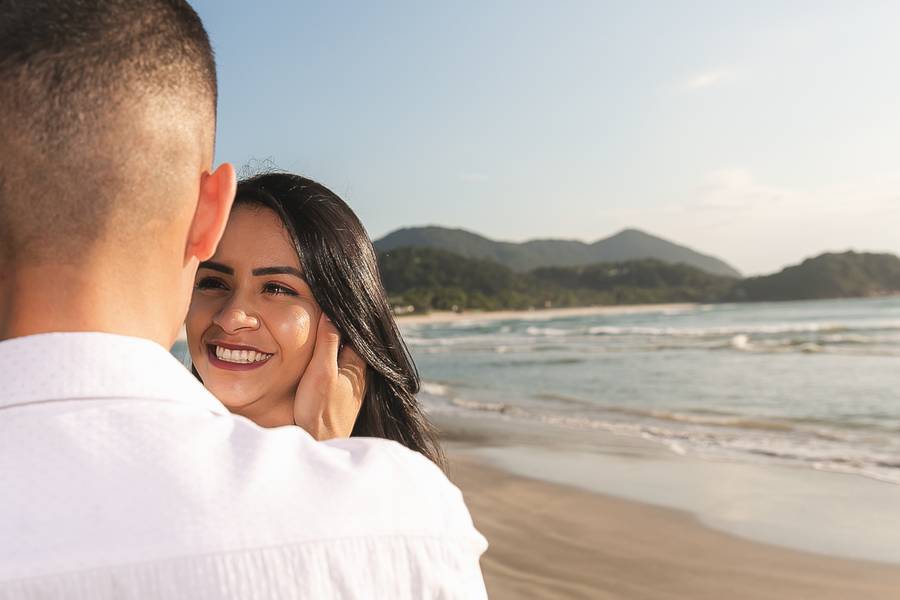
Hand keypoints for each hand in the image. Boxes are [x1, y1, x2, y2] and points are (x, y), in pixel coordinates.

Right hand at [293, 312, 366, 439]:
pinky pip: (341, 370)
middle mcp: (360, 373)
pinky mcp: (344, 396)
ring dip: (335, 344)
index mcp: (358, 363)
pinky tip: (322, 359)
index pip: (353, 331)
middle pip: (350, 343)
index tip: (328, 303)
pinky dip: (334, 360)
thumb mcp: (321, 371)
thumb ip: (328, 342)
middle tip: (323, 311)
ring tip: (321, 330)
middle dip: (338, 330)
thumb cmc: (319, 409)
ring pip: (345, 357)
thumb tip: (331, 314)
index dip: (340, 317)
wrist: (321, 443)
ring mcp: (353, 386)